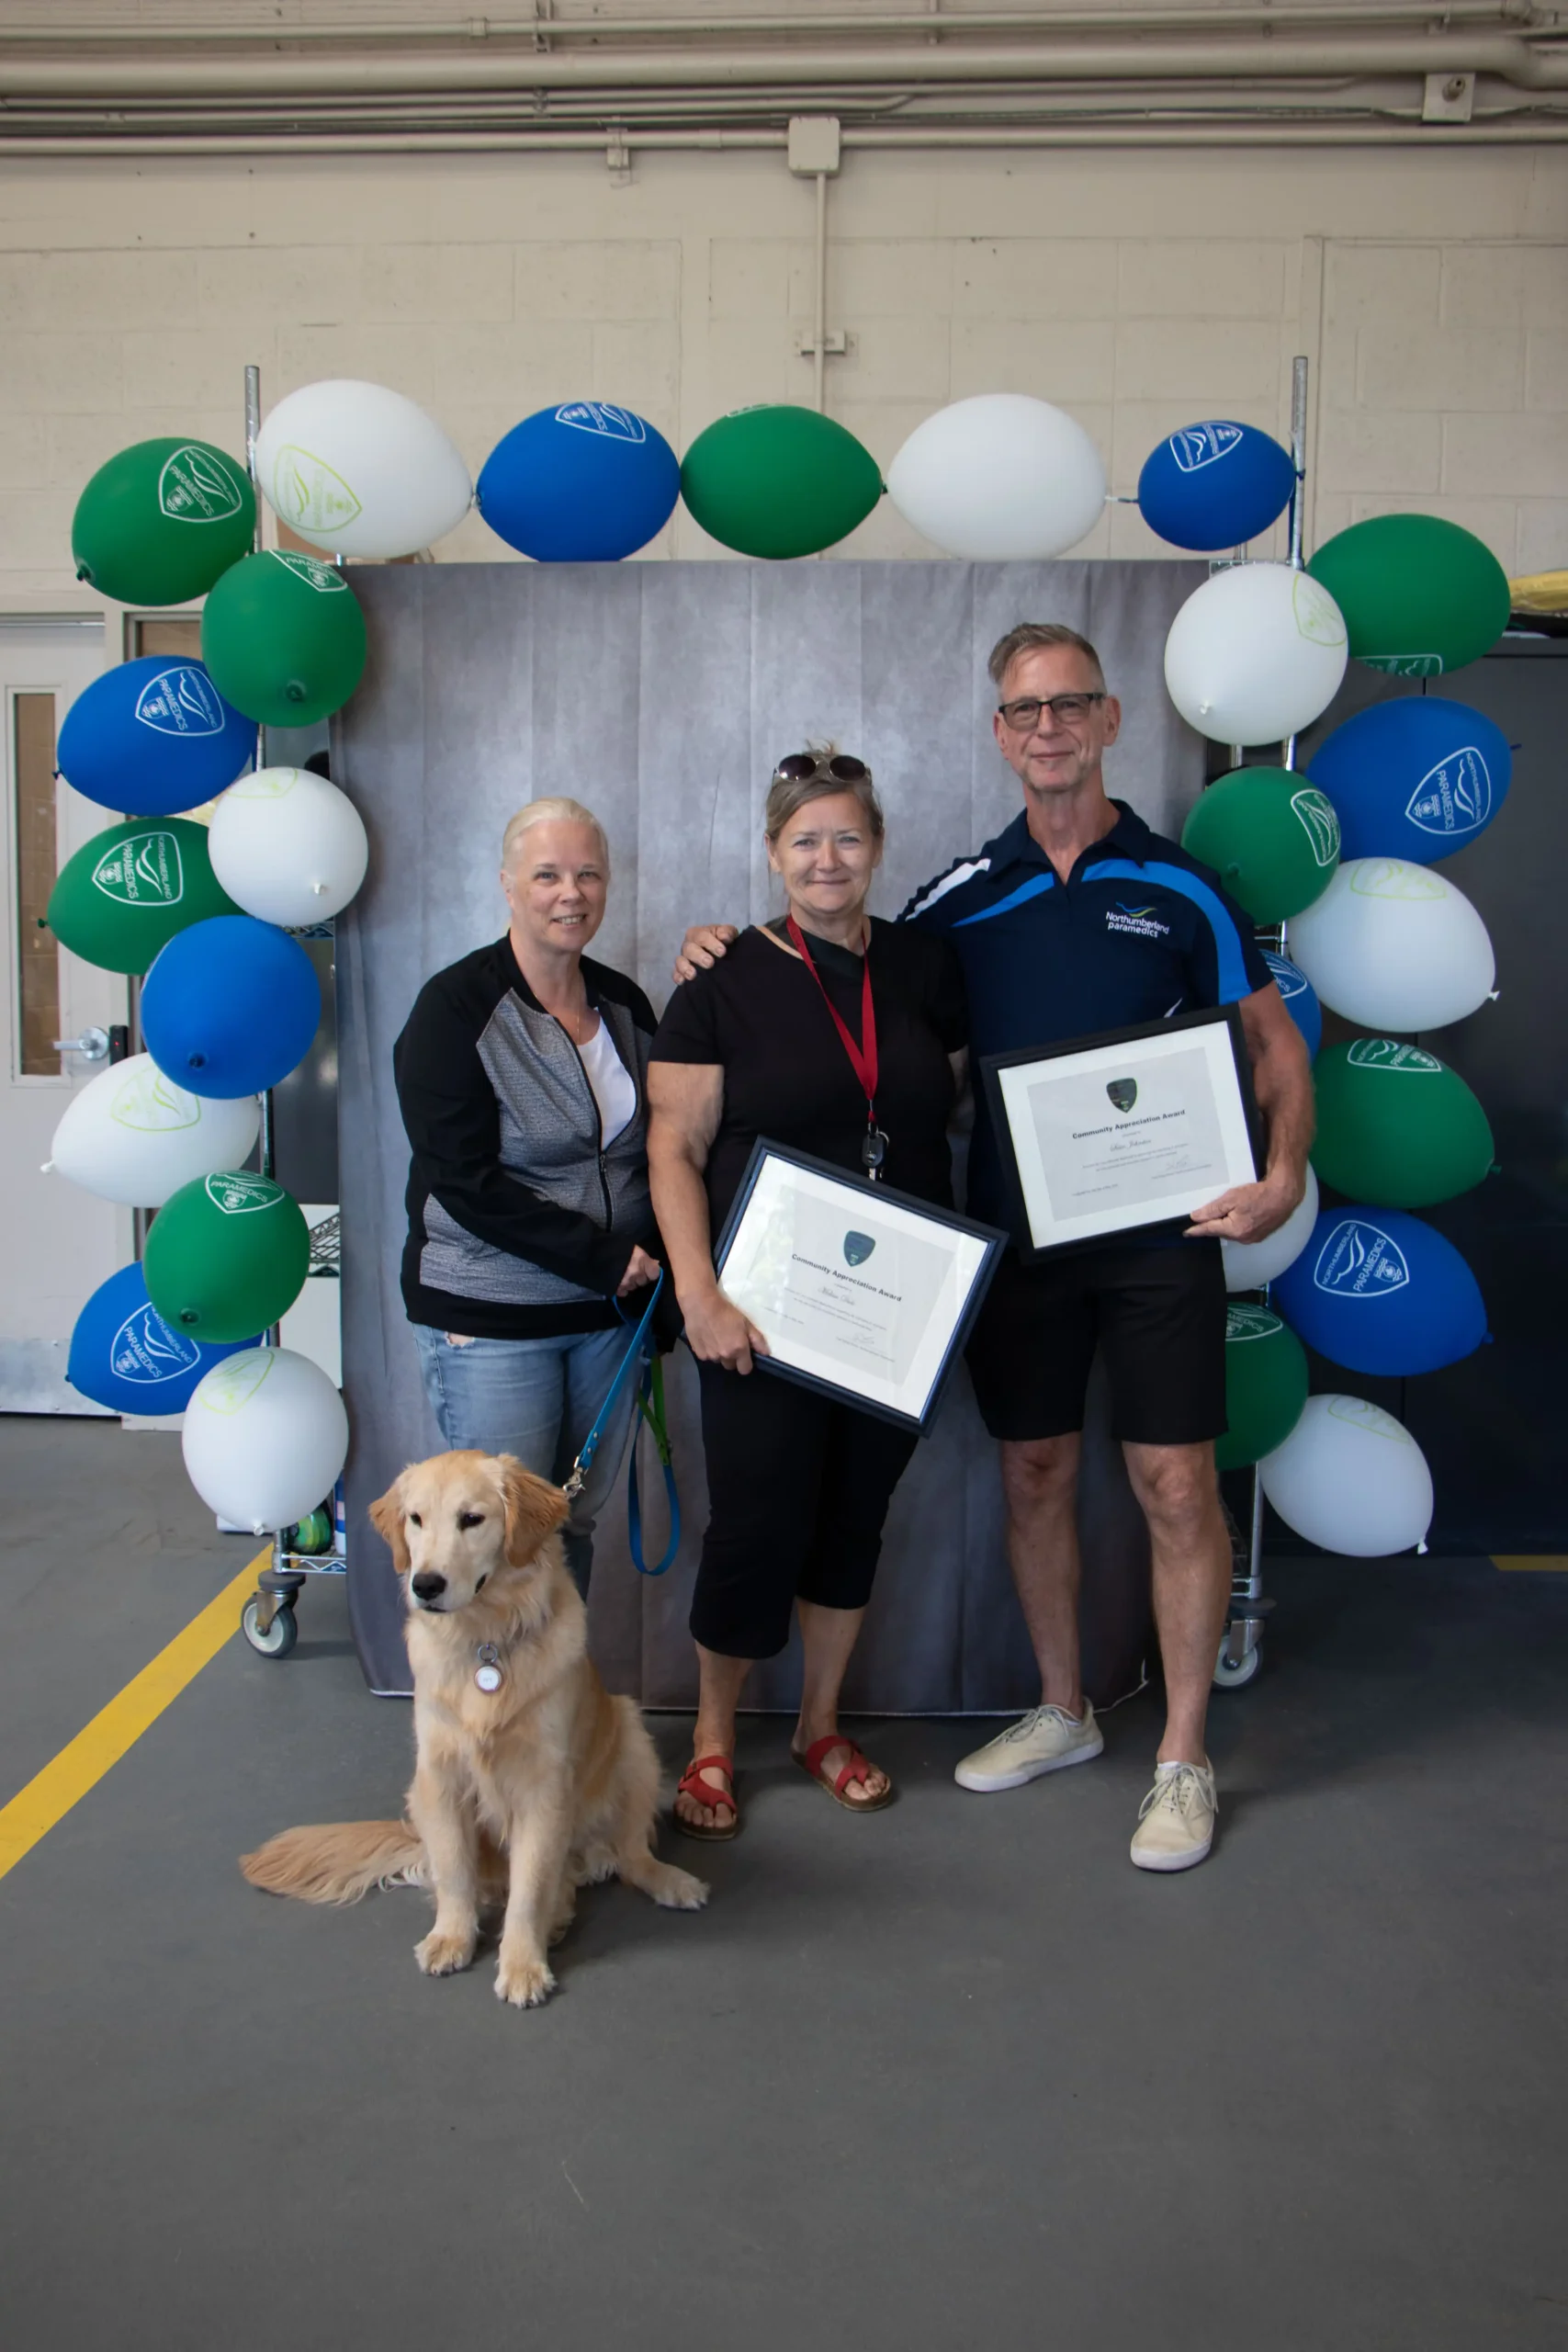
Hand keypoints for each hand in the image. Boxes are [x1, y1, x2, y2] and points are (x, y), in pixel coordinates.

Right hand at [616, 1245, 660, 1296]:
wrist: (592, 1251)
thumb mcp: (631, 1247)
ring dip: (630, 1283)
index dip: (651, 1272)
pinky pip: (623, 1292)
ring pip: (633, 1287)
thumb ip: (643, 1257)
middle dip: (639, 1277)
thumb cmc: (613, 1245)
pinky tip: (616, 1282)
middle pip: (643, 1281)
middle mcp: (637, 1273)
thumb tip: (655, 1263)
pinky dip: (621, 1289)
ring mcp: (627, 1282)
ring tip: (621, 1275)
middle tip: (631, 1271)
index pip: (655, 1273)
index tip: (647, 1270)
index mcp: (641, 1259)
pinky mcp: (617, 1289)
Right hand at [673, 923, 737, 984]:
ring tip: (692, 975)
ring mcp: (684, 958)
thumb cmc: (723, 941)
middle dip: (699, 956)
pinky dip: (677, 976)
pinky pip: (676, 973)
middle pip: (689, 949)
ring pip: (680, 961)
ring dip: (685, 967)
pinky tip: (682, 981)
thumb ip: (728, 932)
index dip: (711, 943)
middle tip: (709, 963)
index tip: (722, 952)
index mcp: (699, 933)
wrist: (720, 952)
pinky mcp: (681, 970)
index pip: (702, 936)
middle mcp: (689, 944)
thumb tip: (724, 937)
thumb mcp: (728, 934)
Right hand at [680, 1284, 768, 1374]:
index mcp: (738, 1349)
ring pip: (718, 1361)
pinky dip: (707, 1350)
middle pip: (730, 1366)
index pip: (745, 1370)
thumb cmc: (726, 1311)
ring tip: (716, 1338)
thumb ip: (757, 1340)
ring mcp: (710, 1356)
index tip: (744, 1355)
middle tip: (729, 1343)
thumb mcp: (746, 1322)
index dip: (746, 1363)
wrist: (701, 1304)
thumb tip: (766, 1353)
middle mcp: (724, 1356)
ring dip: (719, 1354)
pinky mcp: (698, 1353)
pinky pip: (706, 1357)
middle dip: (731, 1358)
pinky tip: (706, 1338)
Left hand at [1186, 1167, 1302, 1246]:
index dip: (1197, 1230)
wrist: (1285, 1194)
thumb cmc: (1259, 1194)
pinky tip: (1238, 1216)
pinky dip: (1238, 1224)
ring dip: (1226, 1224)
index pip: (1209, 1230)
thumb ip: (1213, 1209)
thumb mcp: (1232, 1198)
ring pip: (1233, 1232)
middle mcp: (1243, 1238)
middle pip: (1221, 1231)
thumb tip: (1196, 1217)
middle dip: (1213, 1225)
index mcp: (1234, 1230)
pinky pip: (1243, 1231)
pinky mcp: (1262, 1234)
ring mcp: (1254, 1238)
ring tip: (1222, 1215)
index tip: (1186, 1233)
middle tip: (1203, 1218)